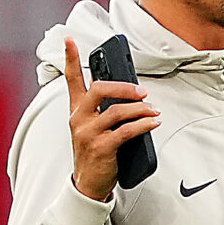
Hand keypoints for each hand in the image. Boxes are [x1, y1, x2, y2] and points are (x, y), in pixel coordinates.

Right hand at [61, 37, 160, 202]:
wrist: (88, 184)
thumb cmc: (93, 154)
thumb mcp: (91, 128)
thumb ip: (100, 109)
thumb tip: (122, 90)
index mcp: (76, 111)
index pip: (71, 80)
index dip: (70, 59)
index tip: (70, 40)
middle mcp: (79, 119)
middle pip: (99, 89)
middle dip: (124, 87)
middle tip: (142, 92)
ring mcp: (88, 133)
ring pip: (117, 111)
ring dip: (140, 109)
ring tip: (153, 110)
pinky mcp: (101, 147)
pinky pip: (126, 130)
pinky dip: (143, 124)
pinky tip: (153, 122)